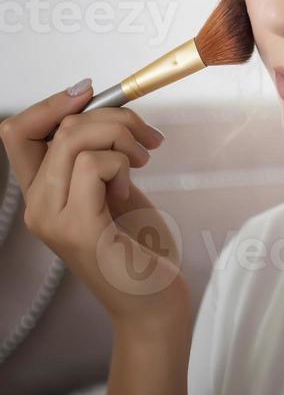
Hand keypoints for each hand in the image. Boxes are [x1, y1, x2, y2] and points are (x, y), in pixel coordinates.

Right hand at [0, 83, 192, 334]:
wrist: (155, 301)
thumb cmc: (139, 245)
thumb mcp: (113, 186)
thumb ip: (96, 154)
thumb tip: (98, 108)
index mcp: (42, 194)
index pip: (17, 131)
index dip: (51, 103)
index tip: (91, 93)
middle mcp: (38, 207)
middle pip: (59, 127)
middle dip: (112, 116)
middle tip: (145, 137)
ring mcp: (52, 219)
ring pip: (75, 138)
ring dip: (122, 136)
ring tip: (142, 159)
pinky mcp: (78, 229)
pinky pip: (94, 164)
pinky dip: (122, 162)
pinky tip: (131, 186)